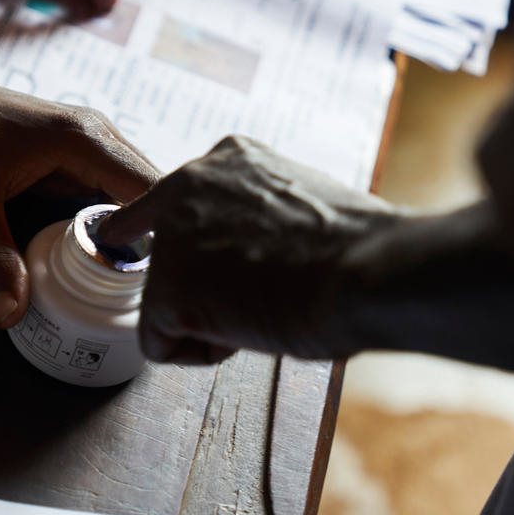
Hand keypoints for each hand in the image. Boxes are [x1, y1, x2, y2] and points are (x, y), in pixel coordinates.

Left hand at [0, 55, 159, 328]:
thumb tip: (12, 316)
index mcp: (82, 138)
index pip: (149, 189)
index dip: (163, 235)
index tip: (165, 281)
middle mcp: (94, 134)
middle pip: (148, 192)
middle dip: (155, 239)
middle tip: (152, 293)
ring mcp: (83, 143)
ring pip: (129, 193)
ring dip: (134, 232)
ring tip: (137, 284)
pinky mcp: (69, 154)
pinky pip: (105, 192)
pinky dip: (110, 223)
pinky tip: (105, 259)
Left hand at [100, 136, 400, 360]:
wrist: (373, 270)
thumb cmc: (362, 247)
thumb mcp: (303, 203)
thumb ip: (259, 216)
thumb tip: (253, 251)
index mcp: (227, 161)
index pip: (168, 197)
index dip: (167, 235)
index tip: (140, 241)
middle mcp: (186, 187)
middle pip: (168, 258)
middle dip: (204, 288)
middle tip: (261, 296)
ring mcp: (171, 239)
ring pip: (168, 303)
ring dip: (212, 320)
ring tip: (269, 310)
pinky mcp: (166, 291)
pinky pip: (159, 344)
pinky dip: (199, 353)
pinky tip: (248, 335)